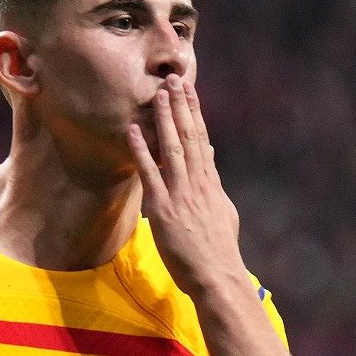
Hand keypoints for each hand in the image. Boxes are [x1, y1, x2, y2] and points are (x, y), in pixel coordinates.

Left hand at [125, 74, 247, 298]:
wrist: (216, 275)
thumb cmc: (219, 249)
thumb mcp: (222, 210)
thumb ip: (213, 182)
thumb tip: (209, 156)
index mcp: (210, 183)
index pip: (201, 139)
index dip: (194, 112)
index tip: (188, 90)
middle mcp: (197, 183)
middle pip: (188, 137)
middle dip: (180, 106)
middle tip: (172, 79)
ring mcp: (181, 194)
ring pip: (172, 149)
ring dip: (164, 119)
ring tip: (158, 94)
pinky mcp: (165, 209)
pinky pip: (150, 175)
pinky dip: (141, 151)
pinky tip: (133, 131)